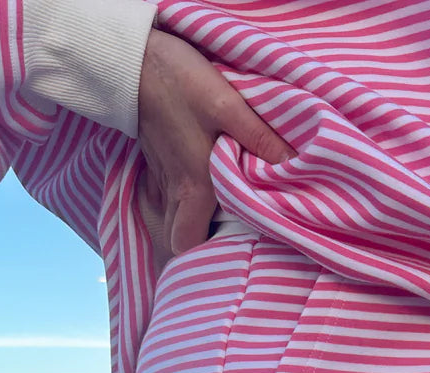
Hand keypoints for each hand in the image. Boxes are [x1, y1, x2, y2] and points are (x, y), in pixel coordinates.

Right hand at [136, 24, 294, 271]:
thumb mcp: (227, 104)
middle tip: (227, 239)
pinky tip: (199, 188)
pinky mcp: (155, 161)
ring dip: (192, 224)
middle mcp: (174, 190)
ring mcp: (161, 177)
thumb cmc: (179, 82)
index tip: (230, 251)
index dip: (202, 257)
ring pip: (172, 220)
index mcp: (194, 185)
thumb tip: (294, 166)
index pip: (186, 245)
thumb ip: (260, 138)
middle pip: (178, 240)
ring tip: (220, 219)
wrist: (134, 58)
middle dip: (198, 247)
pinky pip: (166, 196)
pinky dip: (181, 201)